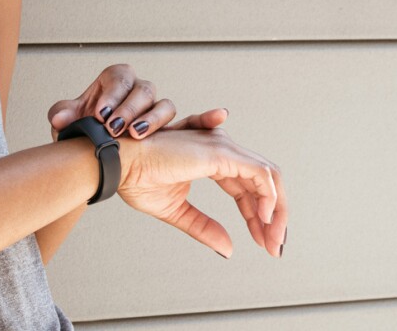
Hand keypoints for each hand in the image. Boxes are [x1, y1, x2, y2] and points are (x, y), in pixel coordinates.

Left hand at [48, 63, 225, 140]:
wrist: (94, 154)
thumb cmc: (83, 131)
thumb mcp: (69, 122)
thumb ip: (63, 115)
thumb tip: (60, 117)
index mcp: (115, 80)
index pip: (119, 78)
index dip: (112, 95)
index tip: (101, 114)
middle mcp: (138, 90)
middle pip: (144, 91)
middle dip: (131, 109)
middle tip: (117, 127)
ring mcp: (154, 109)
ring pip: (163, 107)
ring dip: (152, 122)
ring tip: (137, 135)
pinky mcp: (169, 130)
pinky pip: (191, 121)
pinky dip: (206, 119)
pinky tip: (220, 117)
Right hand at [114, 127, 286, 259]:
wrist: (119, 164)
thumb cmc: (137, 179)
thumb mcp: (177, 212)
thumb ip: (204, 227)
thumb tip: (229, 249)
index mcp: (212, 160)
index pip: (248, 188)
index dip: (258, 216)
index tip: (263, 242)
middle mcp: (222, 149)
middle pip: (264, 182)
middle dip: (274, 216)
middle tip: (275, 246)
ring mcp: (223, 148)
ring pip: (269, 176)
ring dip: (277, 210)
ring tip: (273, 239)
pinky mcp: (221, 153)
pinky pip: (260, 174)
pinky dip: (269, 197)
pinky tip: (263, 221)